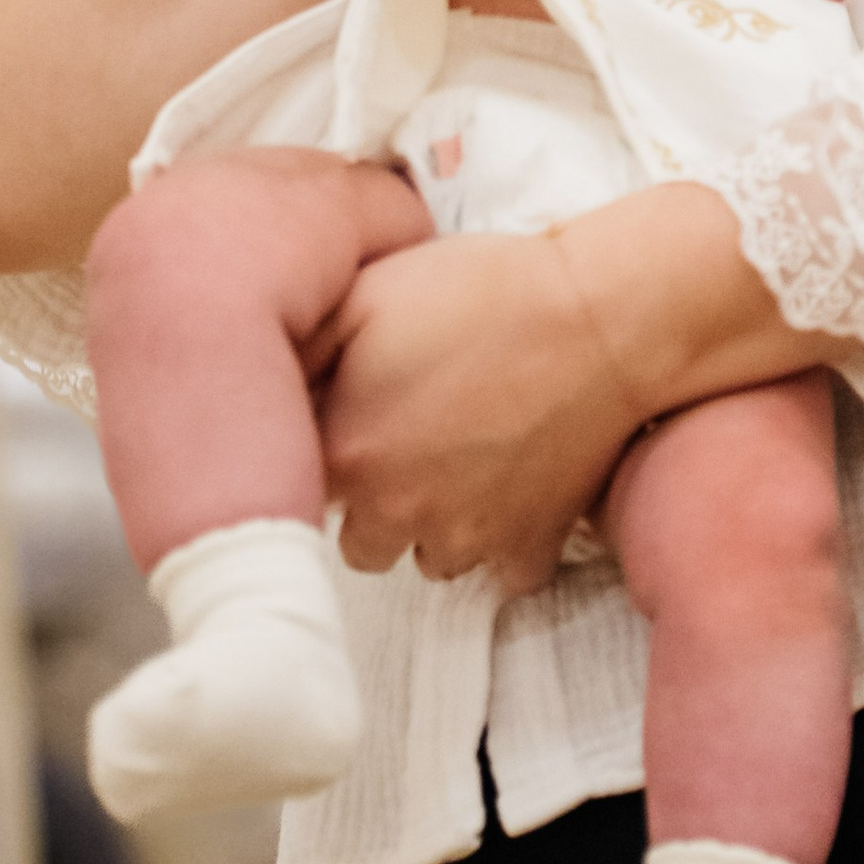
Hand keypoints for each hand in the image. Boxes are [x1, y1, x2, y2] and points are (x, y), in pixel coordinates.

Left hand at [316, 230, 640, 586]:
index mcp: (345, 454)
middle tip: (408, 437)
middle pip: (357, 539)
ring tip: (463, 455)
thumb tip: (262, 388)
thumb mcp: (366, 294)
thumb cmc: (482, 292)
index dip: (323, 449)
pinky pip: (502, 571)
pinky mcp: (529, 545)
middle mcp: (395, 513)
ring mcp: (466, 538)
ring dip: (433, 522)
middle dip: (373, 499)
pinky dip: (504, 540)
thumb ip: (299, 352)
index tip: (350, 419)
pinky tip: (511, 484)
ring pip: (427, 558)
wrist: (602, 317)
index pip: (292, 486)